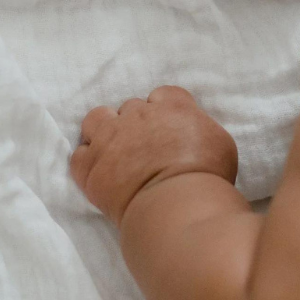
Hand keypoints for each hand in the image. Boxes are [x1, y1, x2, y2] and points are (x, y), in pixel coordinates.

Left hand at [70, 87, 237, 225]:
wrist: (177, 204)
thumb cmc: (207, 176)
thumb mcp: (220, 142)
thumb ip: (200, 128)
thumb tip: (192, 132)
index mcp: (172, 105)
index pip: (161, 95)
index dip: (162, 111)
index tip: (166, 129)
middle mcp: (138, 114)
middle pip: (130, 108)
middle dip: (135, 124)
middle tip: (144, 149)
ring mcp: (110, 138)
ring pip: (96, 119)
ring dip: (102, 131)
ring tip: (111, 152)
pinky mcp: (90, 166)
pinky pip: (79, 155)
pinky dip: (88, 163)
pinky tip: (99, 175)